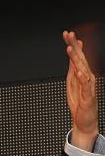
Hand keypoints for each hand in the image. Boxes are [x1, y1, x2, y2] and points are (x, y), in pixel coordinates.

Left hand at [63, 30, 98, 151]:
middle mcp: (87, 77)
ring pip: (83, 69)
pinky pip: (86, 85)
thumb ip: (73, 68)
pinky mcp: (88, 96)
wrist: (84, 121)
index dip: (72, 44)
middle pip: (81, 59)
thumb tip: (72, 55)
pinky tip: (79, 71)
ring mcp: (88, 86)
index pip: (77, 56)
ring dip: (77, 59)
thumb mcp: (72, 83)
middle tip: (69, 35)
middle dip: (74, 46)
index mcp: (82, 73)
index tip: (67, 34)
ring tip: (71, 50)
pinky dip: (82, 78)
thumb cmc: (79, 103)